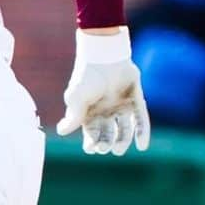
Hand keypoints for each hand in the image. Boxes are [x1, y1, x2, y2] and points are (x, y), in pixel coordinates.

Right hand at [56, 27, 149, 155]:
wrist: (105, 55)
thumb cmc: (87, 76)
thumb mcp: (77, 97)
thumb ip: (73, 116)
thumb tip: (61, 132)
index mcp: (90, 113)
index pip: (91, 134)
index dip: (91, 143)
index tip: (92, 148)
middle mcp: (106, 112)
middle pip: (108, 134)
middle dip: (106, 143)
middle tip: (105, 147)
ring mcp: (121, 106)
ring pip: (125, 130)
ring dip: (123, 141)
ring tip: (118, 149)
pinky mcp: (135, 100)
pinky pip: (141, 119)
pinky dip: (142, 132)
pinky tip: (142, 146)